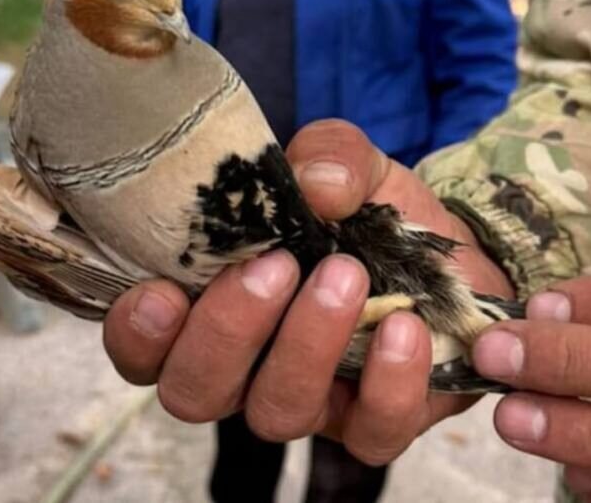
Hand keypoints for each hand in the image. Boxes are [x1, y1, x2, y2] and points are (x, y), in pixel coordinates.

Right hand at [102, 119, 513, 463]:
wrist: (452, 252)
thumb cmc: (368, 213)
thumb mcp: (348, 165)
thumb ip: (329, 156)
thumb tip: (316, 183)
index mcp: (209, 306)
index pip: (143, 348)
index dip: (138, 334)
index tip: (163, 290)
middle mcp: (245, 367)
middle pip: (194, 391)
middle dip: (226, 332)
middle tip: (277, 266)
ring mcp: (307, 402)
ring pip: (275, 413)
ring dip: (306, 345)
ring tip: (348, 275)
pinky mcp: (373, 423)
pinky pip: (368, 434)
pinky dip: (386, 382)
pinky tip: (405, 325)